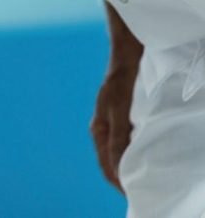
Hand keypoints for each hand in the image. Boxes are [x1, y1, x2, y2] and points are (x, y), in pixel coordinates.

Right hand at [89, 62, 137, 191]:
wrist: (128, 55)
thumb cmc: (122, 82)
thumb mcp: (120, 112)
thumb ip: (118, 141)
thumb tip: (118, 170)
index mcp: (99, 131)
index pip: (107, 167)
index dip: (119, 183)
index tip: (134, 195)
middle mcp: (105, 130)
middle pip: (114, 162)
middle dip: (125, 178)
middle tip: (144, 190)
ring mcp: (115, 124)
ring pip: (122, 153)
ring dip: (132, 165)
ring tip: (147, 176)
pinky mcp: (126, 118)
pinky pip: (130, 142)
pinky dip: (138, 152)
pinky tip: (150, 154)